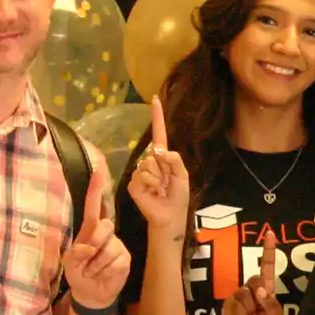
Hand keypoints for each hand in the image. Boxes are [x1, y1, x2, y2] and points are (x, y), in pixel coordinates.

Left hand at [62, 170, 130, 313]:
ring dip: (96, 264)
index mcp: (89, 229)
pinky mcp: (125, 258)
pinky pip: (116, 261)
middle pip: (104, 226)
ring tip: (93, 271)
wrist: (92, 293)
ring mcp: (117, 245)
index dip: (96, 189)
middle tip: (86, 258)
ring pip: (109, 248)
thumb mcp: (70, 263)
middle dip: (94, 242)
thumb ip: (76, 254)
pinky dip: (106, 271)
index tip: (98, 170)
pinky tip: (104, 274)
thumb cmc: (79, 272)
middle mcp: (106, 233)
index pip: (94, 206)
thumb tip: (87, 248)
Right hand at [124, 102, 191, 235]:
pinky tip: (153, 193)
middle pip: (154, 154)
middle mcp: (149, 162)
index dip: (157, 117)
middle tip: (166, 183)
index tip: (155, 99)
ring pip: (147, 165)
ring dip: (157, 179)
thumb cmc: (177, 196)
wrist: (169, 215)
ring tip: (160, 189)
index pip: (158, 134)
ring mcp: (139, 172)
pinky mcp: (133, 183)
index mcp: (162, 158)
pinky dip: (151, 185)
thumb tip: (158, 151)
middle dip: (164, 169)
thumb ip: (174, 160)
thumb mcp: (181, 175)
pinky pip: (142, 177)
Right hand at [222, 227, 285, 314]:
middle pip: (255, 279)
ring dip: (251, 305)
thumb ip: (270, 302)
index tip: (270, 234)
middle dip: (259, 294)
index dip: (268, 250)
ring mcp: (239, 294)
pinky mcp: (228, 303)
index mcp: (266, 288)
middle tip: (259, 309)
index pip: (266, 266)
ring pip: (246, 291)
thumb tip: (260, 290)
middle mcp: (251, 288)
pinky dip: (242, 310)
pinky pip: (236, 301)